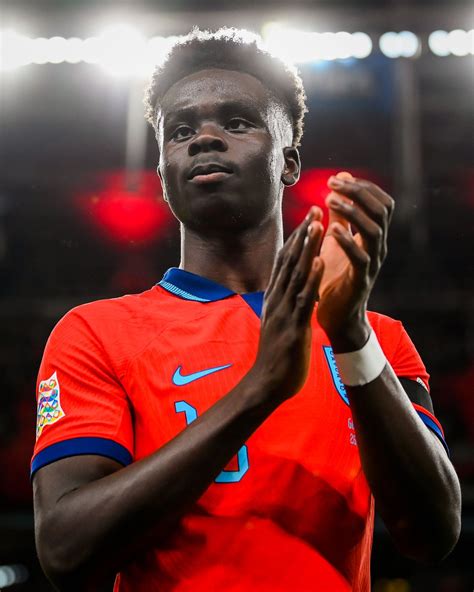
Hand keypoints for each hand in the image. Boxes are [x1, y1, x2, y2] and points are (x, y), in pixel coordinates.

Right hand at [254, 206, 324, 402]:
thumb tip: (288, 289)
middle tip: (316, 208)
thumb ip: (282, 303)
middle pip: (290, 261)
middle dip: (304, 234)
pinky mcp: (293, 325)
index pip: (286, 263)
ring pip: (296, 274)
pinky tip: (319, 260)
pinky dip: (311, 278)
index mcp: (275, 298)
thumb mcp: (278, 322)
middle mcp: (277, 299)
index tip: (310, 219)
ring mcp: (284, 311)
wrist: (266, 383)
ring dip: (307, 248)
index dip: (298, 240)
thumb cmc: (275, 355)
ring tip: (318, 224)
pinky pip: (303, 298)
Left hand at [317, 172, 394, 351]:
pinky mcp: (361, 280)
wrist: (337, 314)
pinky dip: (347, 241)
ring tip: (330, 201)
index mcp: (374, 236)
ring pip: (374, 231)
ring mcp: (372, 263)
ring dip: (352, 212)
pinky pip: (361, 257)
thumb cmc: (334, 275)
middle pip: (381, 211)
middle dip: (358, 193)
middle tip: (332, 185)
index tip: (338, 178)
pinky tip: (331, 229)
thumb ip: (339, 214)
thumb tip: (339, 181)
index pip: (382, 202)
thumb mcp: (335, 239)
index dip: (363, 187)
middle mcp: (378, 247)